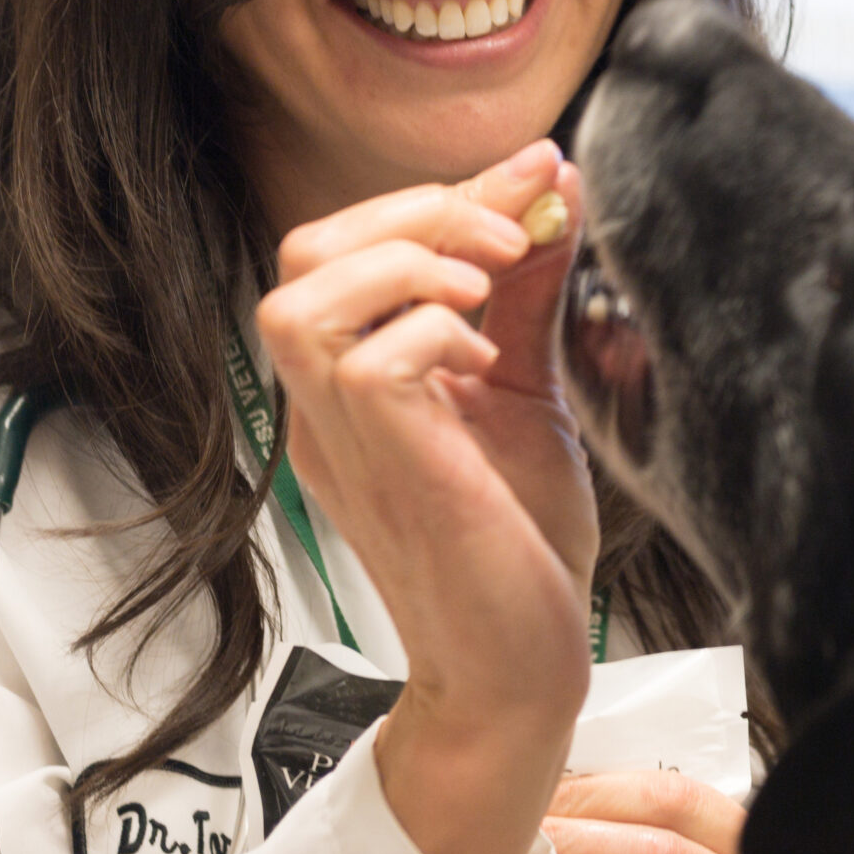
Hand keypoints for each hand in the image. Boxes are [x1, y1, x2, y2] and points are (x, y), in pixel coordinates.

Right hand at [255, 139, 596, 853]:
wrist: (524, 673)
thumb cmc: (520, 550)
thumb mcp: (525, 390)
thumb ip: (528, 292)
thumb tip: (553, 185)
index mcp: (346, 387)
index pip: (338, 249)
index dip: (437, 195)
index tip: (536, 181)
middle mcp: (323, 410)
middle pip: (300, 253)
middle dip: (416, 208)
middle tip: (512, 235)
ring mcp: (341, 442)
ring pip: (302, 297)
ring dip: (411, 259)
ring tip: (492, 286)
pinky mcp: (385, 470)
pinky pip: (367, 360)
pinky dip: (433, 331)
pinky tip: (487, 359)